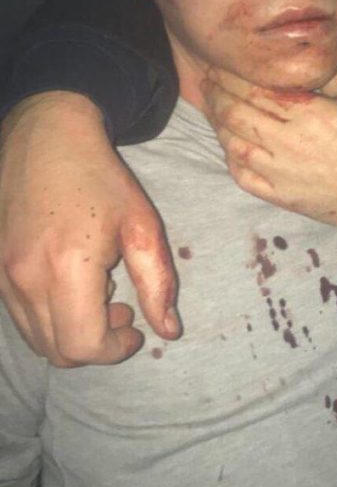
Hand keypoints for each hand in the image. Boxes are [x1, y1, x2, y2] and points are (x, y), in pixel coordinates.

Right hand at [0, 93, 178, 365]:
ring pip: (35, 338)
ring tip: (96, 294)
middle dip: (95, 345)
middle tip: (121, 311)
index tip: (135, 330)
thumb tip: (168, 331)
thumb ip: (157, 283)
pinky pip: (19, 315)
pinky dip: (47, 316)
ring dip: (70, 332)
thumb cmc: (100, 177)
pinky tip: (68, 280)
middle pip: (57, 351)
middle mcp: (26, 277)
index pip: (84, 346)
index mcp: (67, 269)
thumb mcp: (142, 225)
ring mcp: (2, 273)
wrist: (46, 135)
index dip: (114, 350)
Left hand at [201, 69, 336, 228]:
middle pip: (235, 113)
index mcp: (306, 111)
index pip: (253, 89)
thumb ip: (322, 75)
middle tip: (206, 82)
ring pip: (233, 144)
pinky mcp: (281, 196)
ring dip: (217, 124)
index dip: (229, 76)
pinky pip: (243, 177)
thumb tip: (293, 55)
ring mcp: (280, 172)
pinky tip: (228, 145)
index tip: (217, 64)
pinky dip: (230, 159)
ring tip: (212, 109)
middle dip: (215, 94)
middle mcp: (287, 141)